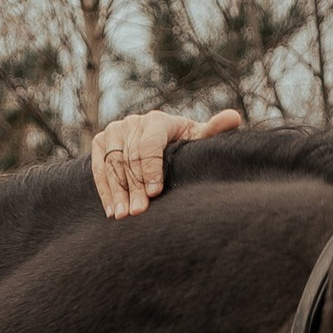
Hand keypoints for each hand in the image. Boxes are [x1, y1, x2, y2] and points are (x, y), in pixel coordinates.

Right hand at [90, 104, 243, 216]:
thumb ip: (212, 131)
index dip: (151, 169)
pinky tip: (112, 210)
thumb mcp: (197, 139)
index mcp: (158, 121)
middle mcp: (133, 123)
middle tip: (138, 212)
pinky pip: (99, 169)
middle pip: (130, 159)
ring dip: (117, 192)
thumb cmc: (182, 144)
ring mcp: (114, 131)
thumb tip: (234, 117)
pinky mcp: (100, 143)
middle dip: (134, 187)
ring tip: (123, 215)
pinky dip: (105, 190)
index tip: (153, 192)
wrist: (157, 138)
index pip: (149, 145)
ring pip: (112, 165)